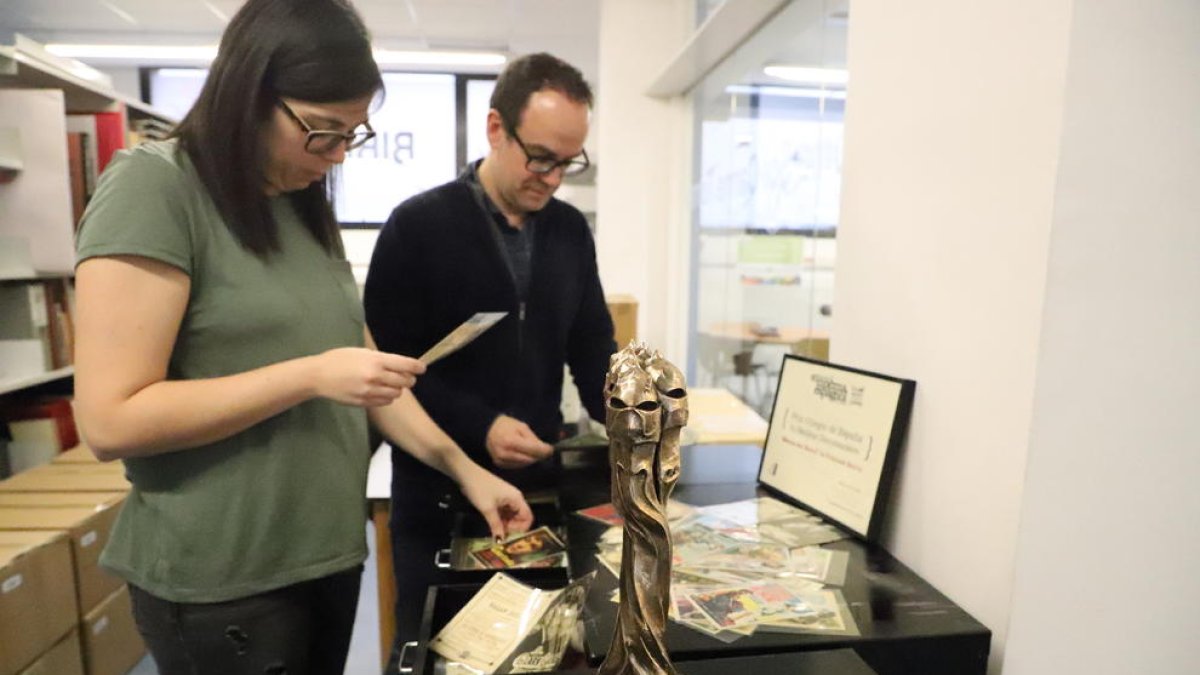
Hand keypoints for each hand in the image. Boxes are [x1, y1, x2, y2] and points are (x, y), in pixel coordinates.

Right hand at [311, 348, 425, 406]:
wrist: (319, 376)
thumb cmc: (340, 359)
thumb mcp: (362, 352)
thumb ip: (382, 359)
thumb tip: (401, 365)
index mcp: (376, 361)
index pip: (406, 365)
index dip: (417, 367)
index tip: (422, 368)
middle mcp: (375, 377)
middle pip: (405, 381)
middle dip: (408, 379)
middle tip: (406, 377)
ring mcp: (369, 391)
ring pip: (396, 394)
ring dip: (397, 389)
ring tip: (390, 384)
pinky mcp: (364, 402)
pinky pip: (385, 402)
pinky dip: (387, 398)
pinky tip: (380, 391)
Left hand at [459, 466, 534, 539]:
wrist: (467, 474)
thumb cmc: (479, 489)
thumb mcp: (487, 509)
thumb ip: (496, 526)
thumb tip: (500, 541)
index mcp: (516, 498)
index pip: (528, 517)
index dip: (522, 529)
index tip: (512, 537)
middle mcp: (515, 498)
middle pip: (520, 517)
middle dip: (513, 528)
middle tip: (502, 536)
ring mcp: (507, 498)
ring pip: (511, 516)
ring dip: (506, 525)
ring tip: (496, 533)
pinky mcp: (499, 499)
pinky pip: (504, 512)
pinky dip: (500, 520)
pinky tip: (493, 526)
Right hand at [486, 415, 552, 468]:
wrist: (487, 430)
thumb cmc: (506, 426)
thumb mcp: (521, 426)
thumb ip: (533, 438)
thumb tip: (545, 449)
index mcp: (511, 441)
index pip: (533, 450)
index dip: (545, 450)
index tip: (551, 449)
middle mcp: (505, 453)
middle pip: (530, 459)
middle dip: (539, 455)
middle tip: (544, 451)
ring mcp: (502, 461)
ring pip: (525, 464)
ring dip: (532, 459)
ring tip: (533, 451)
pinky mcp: (500, 465)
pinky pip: (517, 466)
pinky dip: (523, 461)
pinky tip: (523, 454)